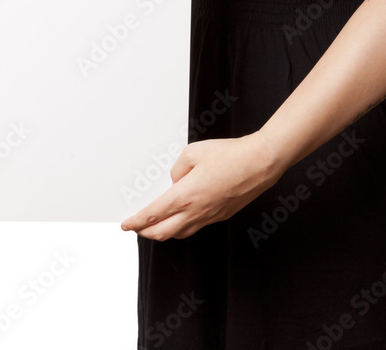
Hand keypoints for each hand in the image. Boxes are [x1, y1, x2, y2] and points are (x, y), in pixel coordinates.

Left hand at [120, 132, 281, 240]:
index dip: (136, 221)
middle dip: (145, 231)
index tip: (127, 223)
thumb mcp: (193, 152)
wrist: (258, 163)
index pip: (152, 214)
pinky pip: (195, 228)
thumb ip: (177, 169)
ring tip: (154, 227)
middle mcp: (196, 211)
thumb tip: (175, 181)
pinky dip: (181, 228)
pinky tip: (180, 220)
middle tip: (136, 227)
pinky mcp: (220, 216)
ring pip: (179, 234)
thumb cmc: (230, 155)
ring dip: (162, 233)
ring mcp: (209, 217)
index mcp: (185, 195)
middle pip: (162, 232)